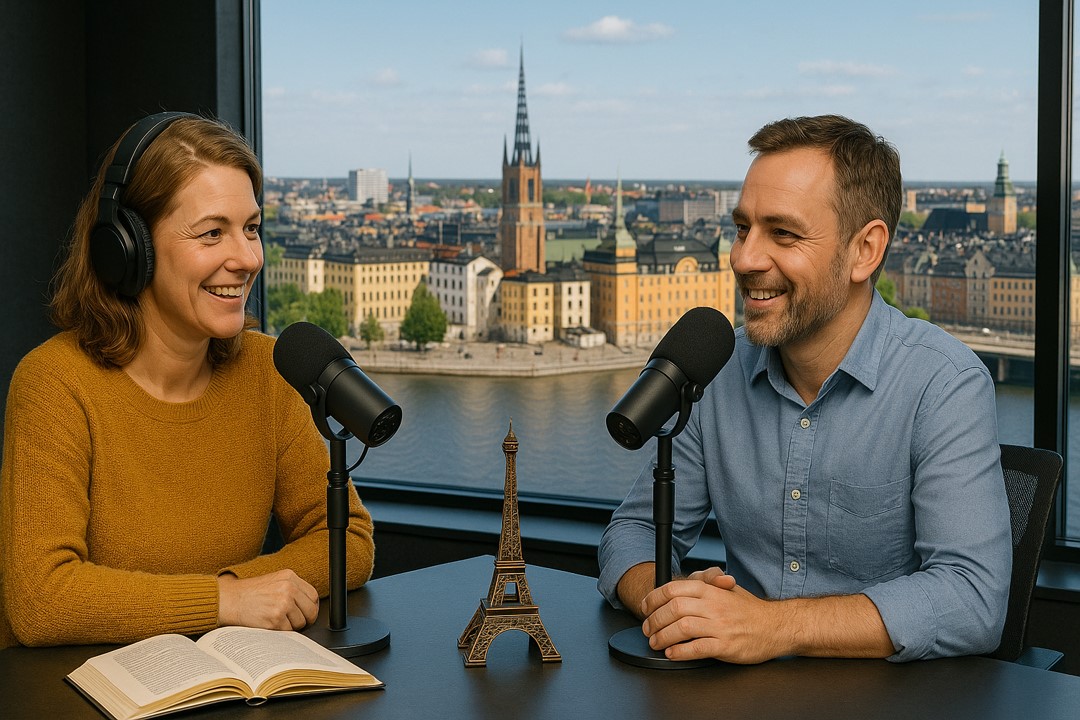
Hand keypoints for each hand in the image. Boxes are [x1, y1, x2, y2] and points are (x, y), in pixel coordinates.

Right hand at [217, 569, 319, 630]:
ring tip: (277, 620)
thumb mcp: (274, 581)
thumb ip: (292, 588)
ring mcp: (282, 604)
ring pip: (300, 623)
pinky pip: (288, 631)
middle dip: (305, 619)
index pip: (313, 596)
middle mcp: (288, 588)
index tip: (306, 613)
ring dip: (291, 626)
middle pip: (311, 611)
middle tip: (295, 622)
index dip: (311, 607)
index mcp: (289, 577)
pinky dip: (281, 631)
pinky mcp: (275, 619)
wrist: (229, 600)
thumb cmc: (250, 592)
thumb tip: (309, 604)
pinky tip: (269, 623)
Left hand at [640, 571, 782, 663]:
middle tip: (647, 629)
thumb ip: (705, 583)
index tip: (645, 608)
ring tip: (656, 643)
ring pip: (682, 628)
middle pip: (673, 609)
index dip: (654, 599)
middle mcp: (714, 606)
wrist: (776, 627)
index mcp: (710, 590)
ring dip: (663, 637)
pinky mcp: (725, 646)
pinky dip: (680, 651)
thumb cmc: (749, 610)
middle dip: (654, 620)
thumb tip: (683, 581)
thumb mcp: (726, 589)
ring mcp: (720, 626)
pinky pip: (698, 648)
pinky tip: (672, 653)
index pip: (673, 590)